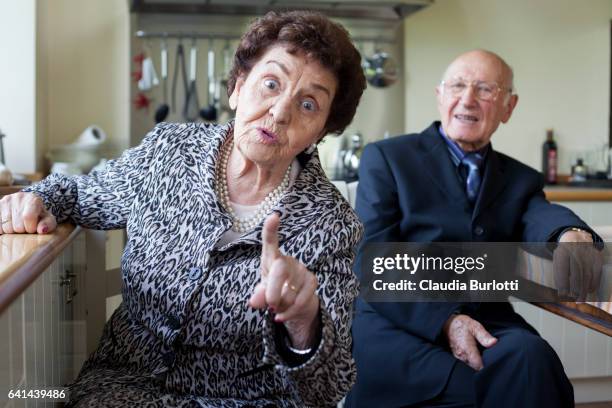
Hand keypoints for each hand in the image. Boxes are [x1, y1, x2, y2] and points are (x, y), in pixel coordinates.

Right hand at [0, 192, 56, 234]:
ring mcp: (6, 201)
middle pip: (17, 225)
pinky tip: (9, 225)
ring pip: (5, 227)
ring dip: (12, 231)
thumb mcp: (48, 219)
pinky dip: (3, 229)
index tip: (33, 229)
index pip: (28, 217)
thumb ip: (48, 224)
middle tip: (26, 226)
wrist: (28, 206)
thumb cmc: (39, 215)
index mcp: (33, 199)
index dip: (30, 227)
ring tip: (18, 225)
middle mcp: (18, 197)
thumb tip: (42, 230)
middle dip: (22, 230)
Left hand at [249, 213, 319, 348]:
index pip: (270, 241)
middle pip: (280, 270)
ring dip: (281, 306)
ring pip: (289, 291)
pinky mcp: (312, 280)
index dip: (271, 229)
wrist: (292, 303)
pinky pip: (300, 300)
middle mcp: (287, 260)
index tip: (274, 216)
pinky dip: (289, 312)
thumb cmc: (272, 291)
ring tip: (278, 306)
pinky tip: (282, 315)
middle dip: (273, 291)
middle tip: (270, 305)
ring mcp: (301, 269)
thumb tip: (254, 302)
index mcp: (271, 258)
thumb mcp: (261, 293)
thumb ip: (258, 296)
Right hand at [443, 314, 496, 370]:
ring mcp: (458, 358)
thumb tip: (494, 343)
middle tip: (488, 354)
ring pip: (471, 366)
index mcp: (467, 350)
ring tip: (482, 352)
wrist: (448, 324)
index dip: (487, 365)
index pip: (479, 366)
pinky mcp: (457, 358)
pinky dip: (472, 360)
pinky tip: (475, 353)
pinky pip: (467, 363)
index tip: (492, 359)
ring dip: (477, 362)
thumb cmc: (462, 325)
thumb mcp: (475, 327)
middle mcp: (461, 357)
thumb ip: (485, 336)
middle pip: (476, 368)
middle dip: (483, 363)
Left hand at [554, 229, 601, 299]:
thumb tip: (561, 292)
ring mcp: (588, 255)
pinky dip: (593, 284)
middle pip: (577, 274)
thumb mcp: (557, 259)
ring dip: (584, 289)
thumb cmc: (564, 254)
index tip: (562, 294)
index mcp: (563, 252)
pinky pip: (596, 273)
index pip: (563, 270)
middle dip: (576, 289)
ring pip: (587, 275)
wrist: (576, 238)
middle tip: (575, 300)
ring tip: (581, 299)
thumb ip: (558, 273)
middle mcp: (576, 253)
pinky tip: (589, 290)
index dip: (563, 283)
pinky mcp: (597, 258)